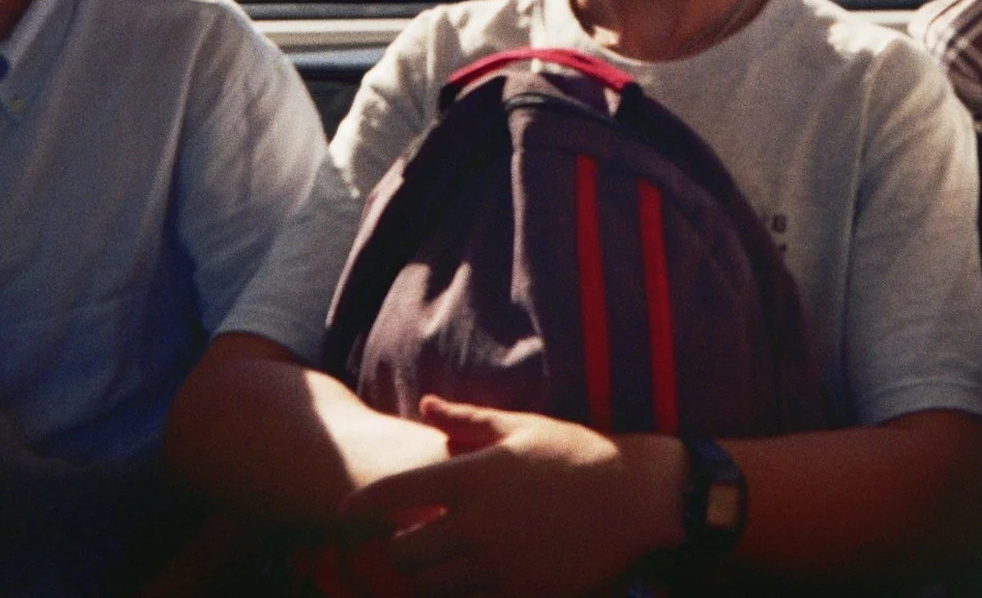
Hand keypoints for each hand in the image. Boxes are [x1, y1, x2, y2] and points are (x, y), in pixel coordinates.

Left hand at [341, 396, 686, 597]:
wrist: (636, 501)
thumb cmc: (578, 454)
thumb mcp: (522, 426)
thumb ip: (467, 418)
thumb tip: (424, 403)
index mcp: (475, 477)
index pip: (395, 494)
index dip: (361, 504)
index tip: (345, 512)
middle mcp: (480, 525)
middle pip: (404, 552)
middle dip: (395, 547)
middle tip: (404, 540)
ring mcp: (499, 565)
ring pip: (430, 586)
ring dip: (423, 576)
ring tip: (432, 562)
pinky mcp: (520, 593)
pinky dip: (456, 594)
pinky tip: (464, 579)